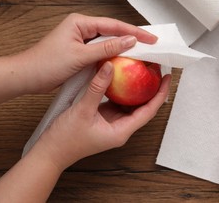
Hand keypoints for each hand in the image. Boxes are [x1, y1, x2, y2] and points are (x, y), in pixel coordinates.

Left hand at [22, 13, 157, 92]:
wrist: (26, 77)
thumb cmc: (46, 64)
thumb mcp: (80, 56)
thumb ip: (106, 48)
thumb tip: (129, 41)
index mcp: (80, 23)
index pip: (113, 25)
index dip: (134, 31)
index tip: (150, 38)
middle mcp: (81, 29)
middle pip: (113, 32)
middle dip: (132, 38)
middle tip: (151, 44)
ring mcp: (81, 41)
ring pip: (108, 42)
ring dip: (123, 48)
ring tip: (142, 52)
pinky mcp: (80, 52)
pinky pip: (102, 52)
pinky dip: (113, 56)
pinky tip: (123, 61)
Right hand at [33, 62, 170, 169]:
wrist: (50, 152)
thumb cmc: (66, 139)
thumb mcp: (83, 110)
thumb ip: (97, 87)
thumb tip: (110, 67)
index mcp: (122, 131)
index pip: (149, 110)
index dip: (160, 93)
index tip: (168, 78)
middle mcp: (121, 128)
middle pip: (143, 106)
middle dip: (151, 88)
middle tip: (155, 69)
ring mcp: (112, 123)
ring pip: (130, 104)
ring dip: (136, 88)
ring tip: (141, 70)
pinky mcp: (103, 118)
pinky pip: (117, 102)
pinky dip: (121, 90)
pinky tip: (121, 77)